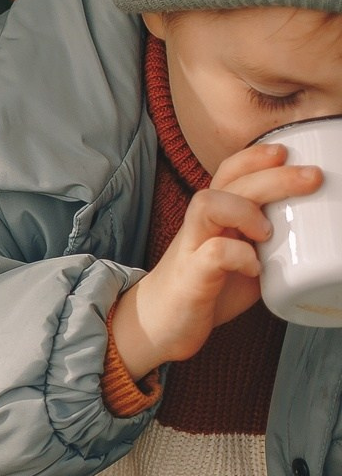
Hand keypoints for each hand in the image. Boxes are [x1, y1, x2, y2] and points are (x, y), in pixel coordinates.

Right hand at [111, 142, 321, 380]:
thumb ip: (267, 242)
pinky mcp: (192, 275)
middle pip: (230, 182)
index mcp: (215, 216)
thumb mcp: (242, 257)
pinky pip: (213, 253)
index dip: (255, 156)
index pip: (229, 171)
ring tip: (267, 232)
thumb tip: (317, 233)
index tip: (286, 152)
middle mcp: (201, 224)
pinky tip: (255, 269)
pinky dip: (239, 256)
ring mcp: (193, 246)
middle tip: (312, 177)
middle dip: (274, 175)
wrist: (159, 323)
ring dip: (245, 210)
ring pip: (209, 204)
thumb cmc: (207, 288)